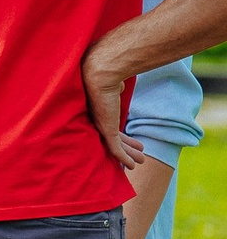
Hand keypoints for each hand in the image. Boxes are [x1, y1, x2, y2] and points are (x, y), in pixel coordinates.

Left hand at [80, 38, 149, 171]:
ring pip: (116, 147)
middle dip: (128, 148)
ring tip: (140, 162)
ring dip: (129, 155)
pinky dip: (123, 158)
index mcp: (99, 112)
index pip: (111, 128)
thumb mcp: (114, 86)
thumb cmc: (107, 75)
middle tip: (139, 156)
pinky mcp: (106, 129)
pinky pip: (115, 149)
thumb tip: (120, 87)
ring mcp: (101, 126)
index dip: (123, 137)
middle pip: (114, 139)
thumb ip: (116, 90)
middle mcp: (97, 121)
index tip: (134, 143)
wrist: (101, 72)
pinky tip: (131, 165)